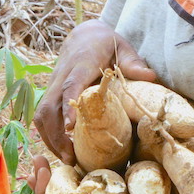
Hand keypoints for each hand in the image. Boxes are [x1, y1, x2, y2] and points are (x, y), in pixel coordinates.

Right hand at [33, 19, 155, 163]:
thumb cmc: (106, 44)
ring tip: (67, 159)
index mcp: (81, 64)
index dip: (69, 106)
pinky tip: (60, 149)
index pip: (71, 85)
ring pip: (42, 113)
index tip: (71, 127)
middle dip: (56, 134)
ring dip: (50, 138)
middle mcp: (62, 75)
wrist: (85, 34)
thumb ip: (133, 63)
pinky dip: (48, 134)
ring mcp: (53, 84)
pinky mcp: (50, 92)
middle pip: (50, 106)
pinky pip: (42, 115)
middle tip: (71, 157)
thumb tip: (151, 76)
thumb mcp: (123, 48)